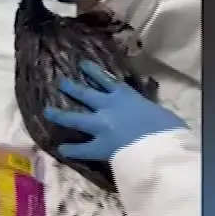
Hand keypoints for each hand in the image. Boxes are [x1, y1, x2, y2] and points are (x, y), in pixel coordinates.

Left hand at [45, 60, 187, 161]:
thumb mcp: (158, 111)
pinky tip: (61, 150)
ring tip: (48, 111)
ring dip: (61, 115)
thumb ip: (147, 110)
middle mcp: (108, 106)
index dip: (93, 71)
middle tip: (61, 82)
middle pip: (85, 94)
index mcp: (125, 95)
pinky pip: (81, 149)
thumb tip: (152, 116)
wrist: (160, 144)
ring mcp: (101, 126)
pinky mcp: (99, 146)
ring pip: (76, 119)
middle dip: (72, 88)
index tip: (82, 65)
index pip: (106, 80)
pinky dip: (71, 150)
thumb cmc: (166, 126)